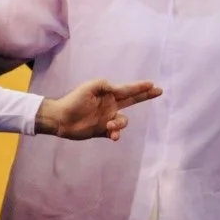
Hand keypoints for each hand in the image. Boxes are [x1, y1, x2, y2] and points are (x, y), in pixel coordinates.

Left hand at [37, 78, 161, 139]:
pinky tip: (112, 135)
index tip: (152, 85)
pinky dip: (116, 134)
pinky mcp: (103, 131)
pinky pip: (115, 133)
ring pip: (123, 121)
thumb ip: (107, 86)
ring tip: (110, 125)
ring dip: (120, 123)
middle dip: (145, 96)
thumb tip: (119, 89)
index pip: (128, 90)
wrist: (61, 118)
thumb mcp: (90, 87)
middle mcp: (111, 105)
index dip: (140, 87)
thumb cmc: (74, 100)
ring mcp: (108, 118)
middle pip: (133, 101)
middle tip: (158, 91)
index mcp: (109, 94)